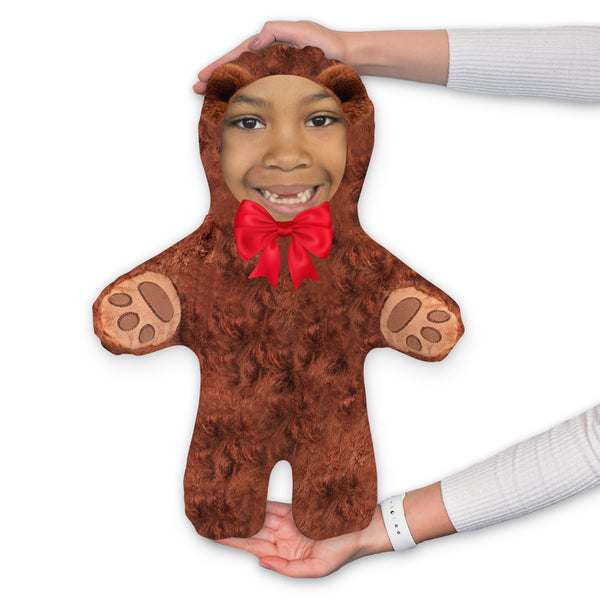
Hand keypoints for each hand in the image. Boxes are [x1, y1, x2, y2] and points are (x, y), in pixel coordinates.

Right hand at [194, 21, 346, 94]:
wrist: (346, 58)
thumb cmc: (327, 44)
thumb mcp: (302, 31)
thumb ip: (277, 32)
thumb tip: (252, 44)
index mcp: (268, 43)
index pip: (237, 55)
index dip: (219, 66)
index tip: (203, 77)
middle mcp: (268, 56)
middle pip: (236, 67)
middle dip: (216, 77)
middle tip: (198, 89)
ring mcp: (274, 70)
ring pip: (245, 79)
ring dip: (227, 87)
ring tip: (210, 98)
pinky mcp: (283, 83)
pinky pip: (258, 88)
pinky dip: (245, 95)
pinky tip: (237, 104)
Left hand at [215, 501, 391, 577]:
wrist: (362, 529)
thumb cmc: (343, 552)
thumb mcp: (315, 569)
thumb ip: (287, 568)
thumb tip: (260, 562)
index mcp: (284, 554)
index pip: (252, 547)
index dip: (233, 539)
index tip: (214, 533)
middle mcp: (283, 537)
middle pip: (253, 528)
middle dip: (234, 520)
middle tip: (213, 510)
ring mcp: (291, 520)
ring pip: (262, 512)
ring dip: (247, 506)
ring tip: (227, 497)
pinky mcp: (299, 505)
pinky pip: (278, 499)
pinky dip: (265, 495)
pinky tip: (251, 489)